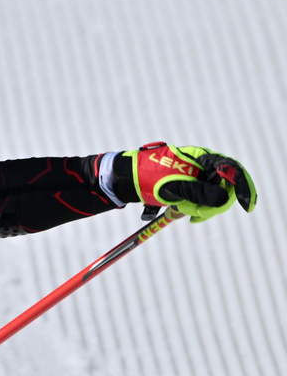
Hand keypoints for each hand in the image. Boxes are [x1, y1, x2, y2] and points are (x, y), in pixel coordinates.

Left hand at [122, 142, 256, 221]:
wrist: (129, 180)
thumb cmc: (150, 176)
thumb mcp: (174, 185)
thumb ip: (199, 192)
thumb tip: (223, 200)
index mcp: (204, 158)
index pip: (232, 170)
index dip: (242, 187)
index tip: (246, 205)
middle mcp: (205, 167)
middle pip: (226, 187)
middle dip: (213, 204)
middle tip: (195, 216)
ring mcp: (199, 178)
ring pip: (214, 197)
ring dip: (200, 208)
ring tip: (180, 209)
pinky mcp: (192, 189)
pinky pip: (202, 202)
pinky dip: (195, 209)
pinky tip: (181, 212)